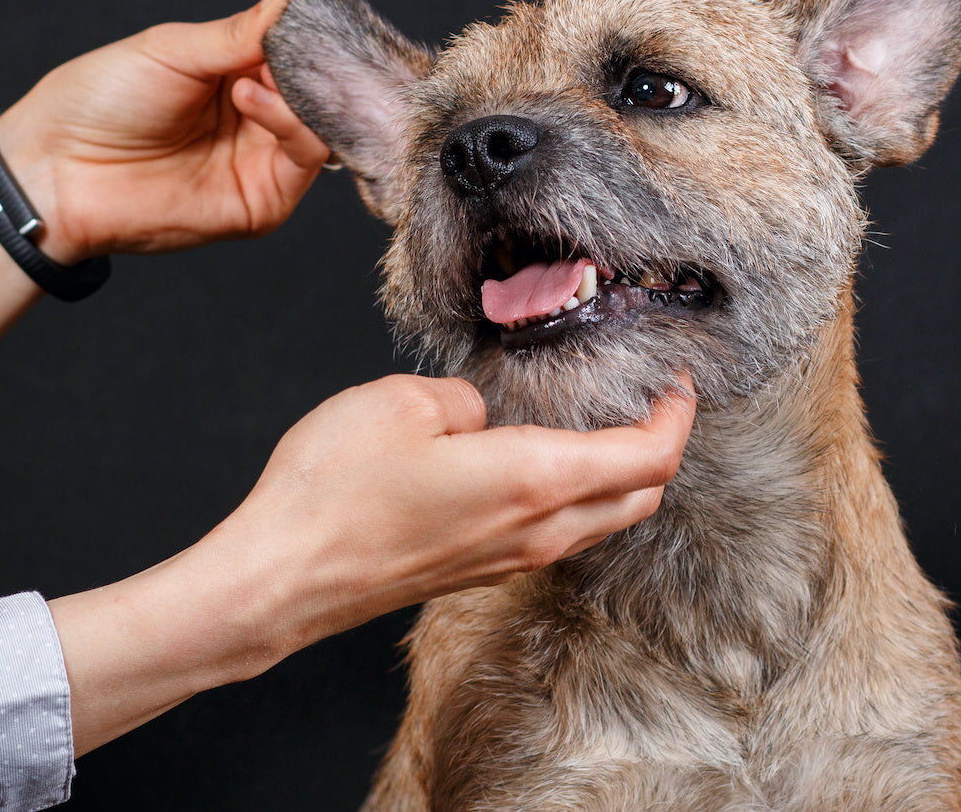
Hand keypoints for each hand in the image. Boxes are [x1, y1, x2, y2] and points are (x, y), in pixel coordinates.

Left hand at [0, 0, 329, 261]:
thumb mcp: (176, 49)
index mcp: (238, 75)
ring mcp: (263, 162)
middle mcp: (259, 119)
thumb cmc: (100, 101)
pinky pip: (304, 160)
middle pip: (320, 87)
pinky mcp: (264, 203)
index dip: (314, 21)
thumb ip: (246, 29)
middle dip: (319, 57)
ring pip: (322, 123)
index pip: (298, 49)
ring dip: (304, 91)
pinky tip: (250, 98)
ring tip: (256, 76)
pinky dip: (290, 124)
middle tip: (310, 32)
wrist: (56, 170)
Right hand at [222, 372, 697, 640]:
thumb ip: (466, 398)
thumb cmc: (334, 493)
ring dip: (623, 475)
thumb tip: (482, 414)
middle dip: (663, 447)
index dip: (676, 416)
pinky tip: (550, 462)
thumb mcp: (404, 403)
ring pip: (603, 521)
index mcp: (535, 480)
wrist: (282, 579)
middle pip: (640, 497)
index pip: (648, 457)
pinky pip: (559, 534)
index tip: (678, 380)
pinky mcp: (480, 571)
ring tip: (611, 424)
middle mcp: (536, 530)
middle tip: (657, 400)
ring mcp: (510, 559)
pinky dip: (579, 496)